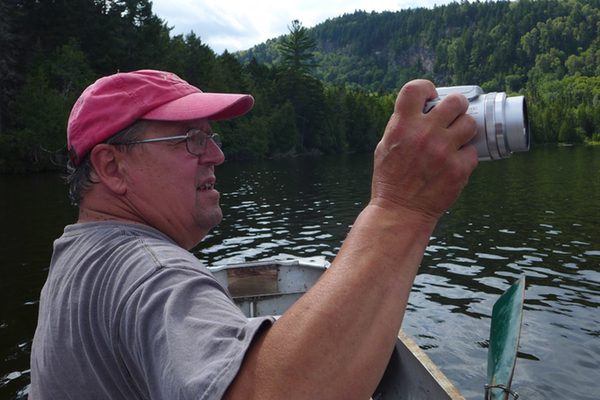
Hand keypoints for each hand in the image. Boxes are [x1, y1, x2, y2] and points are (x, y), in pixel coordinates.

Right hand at [370, 79, 477, 223]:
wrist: (400, 211)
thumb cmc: (391, 179)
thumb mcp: (385, 146)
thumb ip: (402, 125)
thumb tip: (422, 108)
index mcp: (402, 126)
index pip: (416, 89)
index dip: (427, 89)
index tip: (431, 97)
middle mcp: (424, 134)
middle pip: (455, 101)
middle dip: (456, 107)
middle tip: (453, 116)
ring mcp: (443, 151)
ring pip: (470, 123)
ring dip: (464, 130)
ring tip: (456, 140)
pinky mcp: (458, 169)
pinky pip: (473, 152)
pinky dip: (465, 157)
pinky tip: (454, 164)